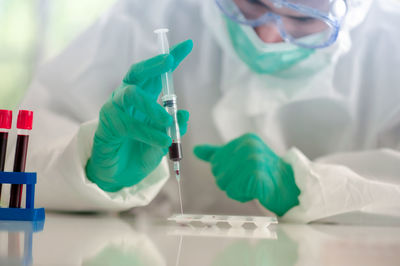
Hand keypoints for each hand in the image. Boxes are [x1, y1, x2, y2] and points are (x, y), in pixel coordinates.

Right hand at [86, 40, 192, 191]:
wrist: (120, 176)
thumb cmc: (141, 152)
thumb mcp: (163, 140)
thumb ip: (173, 128)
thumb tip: (184, 114)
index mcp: (144, 98)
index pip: (157, 75)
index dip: (170, 59)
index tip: (188, 45)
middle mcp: (127, 99)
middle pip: (137, 73)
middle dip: (153, 65)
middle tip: (169, 62)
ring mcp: (115, 110)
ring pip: (131, 95)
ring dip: (151, 106)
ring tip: (167, 122)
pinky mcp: (107, 126)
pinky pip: (127, 124)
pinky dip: (147, 132)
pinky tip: (161, 141)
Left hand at [194, 133, 299, 215]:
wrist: (290, 187)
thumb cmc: (263, 173)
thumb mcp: (240, 157)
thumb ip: (217, 154)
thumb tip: (196, 150)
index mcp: (244, 140)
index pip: (216, 162)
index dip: (227, 173)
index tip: (244, 171)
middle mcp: (248, 147)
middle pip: (218, 174)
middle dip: (231, 183)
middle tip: (249, 180)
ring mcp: (253, 160)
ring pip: (225, 184)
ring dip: (237, 190)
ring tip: (252, 185)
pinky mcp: (256, 176)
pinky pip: (235, 192)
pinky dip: (243, 196)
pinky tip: (255, 191)